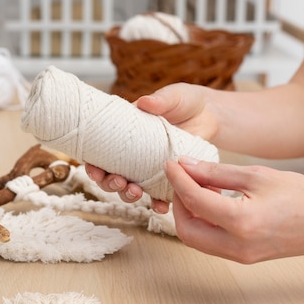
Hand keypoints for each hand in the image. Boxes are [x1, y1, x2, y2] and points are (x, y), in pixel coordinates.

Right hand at [85, 83, 217, 209]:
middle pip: (112, 176)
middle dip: (110, 184)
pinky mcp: (169, 178)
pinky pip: (159, 195)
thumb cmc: (184, 101)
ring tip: (136, 192)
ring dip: (128, 195)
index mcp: (125, 135)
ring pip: (131, 189)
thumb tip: (145, 102)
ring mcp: (150, 169)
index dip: (94, 166)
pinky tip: (161, 207)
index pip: (101, 154)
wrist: (209, 113)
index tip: (95, 171)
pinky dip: (158, 204)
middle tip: (120, 182)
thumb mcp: (172, 96)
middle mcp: (133, 155)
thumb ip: (159, 100)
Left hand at [166, 156, 303, 262]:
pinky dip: (202, 222)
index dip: (177, 179)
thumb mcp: (257, 175)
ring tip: (196, 186)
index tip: (170, 163)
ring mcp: (240, 256)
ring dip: (188, 213)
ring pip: (196, 239)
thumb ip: (217, 172)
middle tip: (181, 178)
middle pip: (186, 230)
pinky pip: (210, 242)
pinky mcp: (243, 257)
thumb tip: (186, 165)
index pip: (194, 200)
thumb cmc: (301, 196)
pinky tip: (210, 200)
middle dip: (178, 202)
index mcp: (242, 222)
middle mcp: (237, 246)